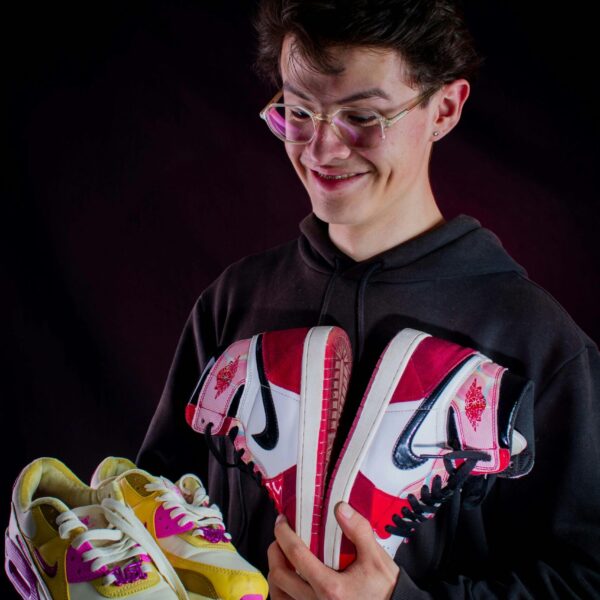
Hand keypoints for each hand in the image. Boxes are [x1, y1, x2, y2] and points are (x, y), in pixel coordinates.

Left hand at [267, 502, 399, 599]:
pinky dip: (282, 591)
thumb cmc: (385, 590)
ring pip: (278, 595)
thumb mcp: (377, 559)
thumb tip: (340, 507)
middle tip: (280, 536)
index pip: (296, 555)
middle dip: (275, 551)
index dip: (284, 533)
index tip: (282, 521)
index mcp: (330, 587)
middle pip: (279, 576)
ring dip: (276, 572)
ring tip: (282, 557)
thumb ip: (358, 531)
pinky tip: (290, 579)